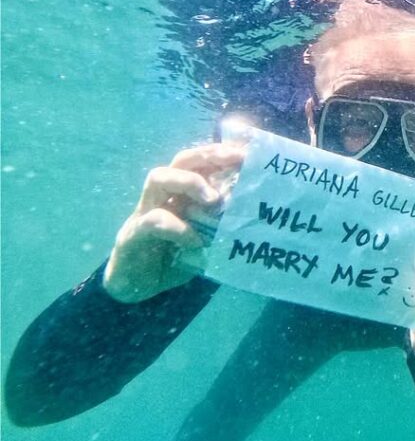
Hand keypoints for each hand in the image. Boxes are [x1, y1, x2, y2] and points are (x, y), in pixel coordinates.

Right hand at [104, 143, 245, 302]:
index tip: (250, 152)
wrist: (135, 287)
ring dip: (189, 182)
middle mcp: (163, 196)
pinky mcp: (132, 235)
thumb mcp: (206, 239)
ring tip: (213, 199)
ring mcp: (144, 211)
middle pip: (181, 160)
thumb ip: (223, 226)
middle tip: (236, 160)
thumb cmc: (175, 257)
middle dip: (209, 155)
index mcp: (182, 193)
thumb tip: (256, 218)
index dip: (224, 153)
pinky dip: (178, 228)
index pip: (201, 162)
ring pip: (158, 178)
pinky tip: (195, 242)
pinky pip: (154, 221)